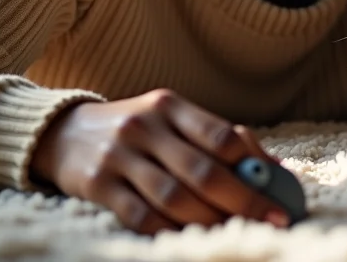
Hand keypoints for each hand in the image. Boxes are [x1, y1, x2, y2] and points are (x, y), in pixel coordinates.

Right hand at [29, 88, 289, 234]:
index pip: (221, 136)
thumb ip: (216, 138)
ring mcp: (120, 155)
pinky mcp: (96, 184)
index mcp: (171, 106)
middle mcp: (146, 126)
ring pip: (174, 197)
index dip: (255, 167)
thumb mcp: (171, 119)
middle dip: (242, 201)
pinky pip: (139, 216)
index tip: (282, 194)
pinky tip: (189, 240)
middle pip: (202, 170)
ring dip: (210, 221)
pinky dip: (169, 232)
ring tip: (234, 234)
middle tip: (271, 221)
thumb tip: (275, 169)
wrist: (65, 132)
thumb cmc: (137, 128)